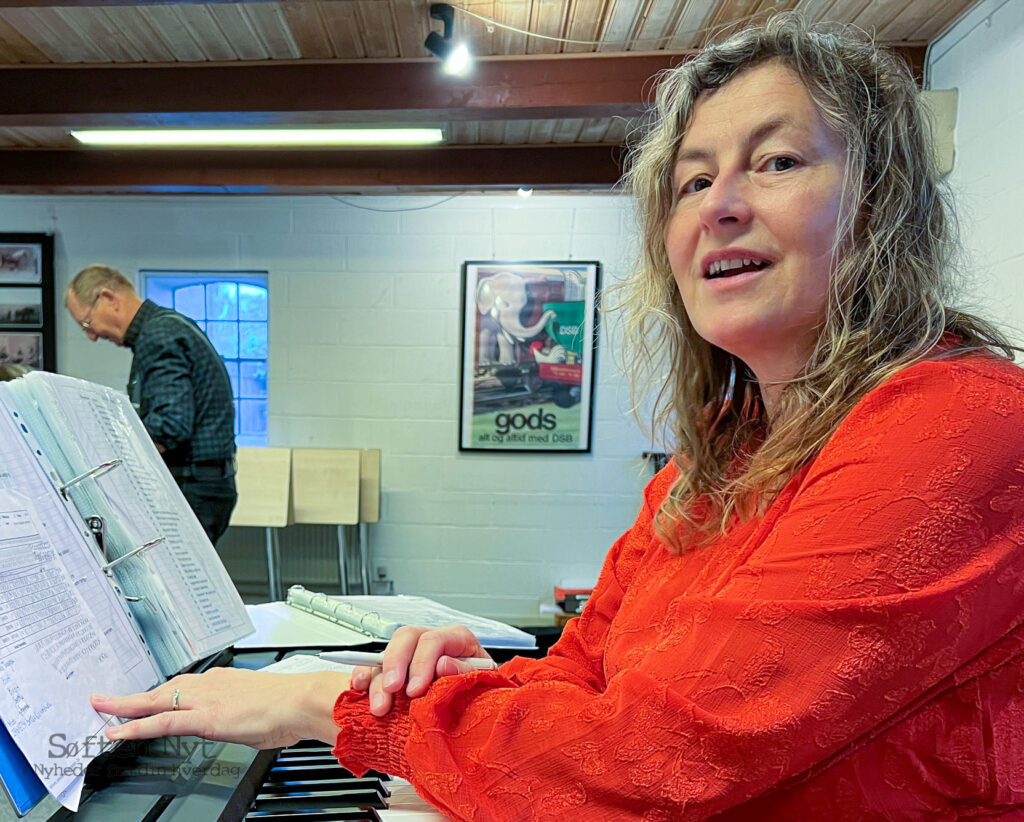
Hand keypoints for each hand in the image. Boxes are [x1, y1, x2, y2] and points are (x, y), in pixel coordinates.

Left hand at [91, 667, 350, 748]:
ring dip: (126, 705)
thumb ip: (245, 712)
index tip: (147, 697)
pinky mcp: (205, 718)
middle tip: (107, 699)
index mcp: (226, 680)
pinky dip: (136, 726)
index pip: (184, 686)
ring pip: (155, 701)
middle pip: (163, 689)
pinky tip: (118, 731)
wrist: (302, 701)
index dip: (161, 693)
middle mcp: (211, 684)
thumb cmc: (291, 704)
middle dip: (133, 695)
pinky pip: (162, 722)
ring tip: (103, 710)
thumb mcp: (262, 704)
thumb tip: (245, 722)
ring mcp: (206, 699)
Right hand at [350, 625, 492, 716]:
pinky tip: (360, 688)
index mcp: (457, 639)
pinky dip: (363, 675)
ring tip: (380, 708)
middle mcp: (431, 642)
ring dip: (378, 680)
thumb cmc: (481, 691)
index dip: (422, 663)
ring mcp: (411, 655)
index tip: (415, 690)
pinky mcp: (395, 669)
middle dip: (395, 664)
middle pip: (406, 638)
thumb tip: (444, 664)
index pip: (434, 640)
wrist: (475, 708)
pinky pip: (372, 665)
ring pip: (387, 654)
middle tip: (393, 690)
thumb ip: (466, 671)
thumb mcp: (483, 681)